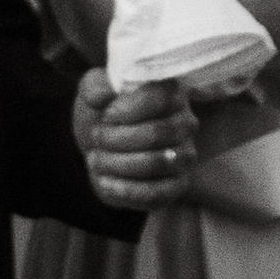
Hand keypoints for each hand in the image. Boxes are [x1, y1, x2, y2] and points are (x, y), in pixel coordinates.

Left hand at [75, 68, 198, 207]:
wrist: (104, 147)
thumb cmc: (104, 113)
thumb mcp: (93, 91)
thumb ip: (94, 85)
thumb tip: (103, 97)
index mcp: (172, 93)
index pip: (159, 99)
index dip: (126, 110)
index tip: (106, 115)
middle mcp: (187, 123)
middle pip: (156, 134)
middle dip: (115, 139)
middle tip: (96, 138)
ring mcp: (185, 155)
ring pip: (155, 163)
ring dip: (116, 163)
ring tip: (95, 159)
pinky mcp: (177, 185)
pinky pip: (155, 193)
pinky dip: (124, 189)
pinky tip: (104, 181)